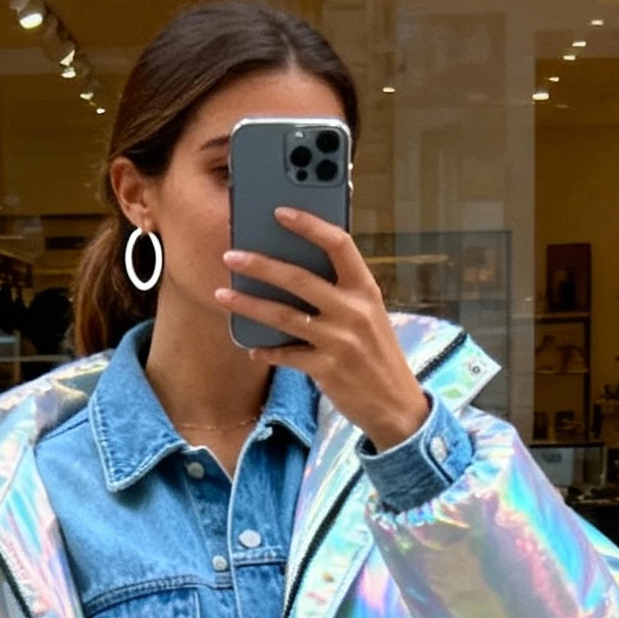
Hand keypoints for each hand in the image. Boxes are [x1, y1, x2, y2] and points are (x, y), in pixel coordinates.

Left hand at [216, 210, 430, 454]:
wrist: (396, 405)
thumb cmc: (377, 355)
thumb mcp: (370, 315)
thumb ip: (342, 292)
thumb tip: (296, 271)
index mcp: (366, 289)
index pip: (339, 244)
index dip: (309, 224)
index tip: (280, 211)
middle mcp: (353, 310)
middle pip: (300, 278)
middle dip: (261, 264)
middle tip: (231, 255)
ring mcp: (339, 341)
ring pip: (284, 316)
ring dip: (249, 304)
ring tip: (222, 295)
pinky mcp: (326, 369)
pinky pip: (286, 355)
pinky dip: (266, 350)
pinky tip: (251, 347)